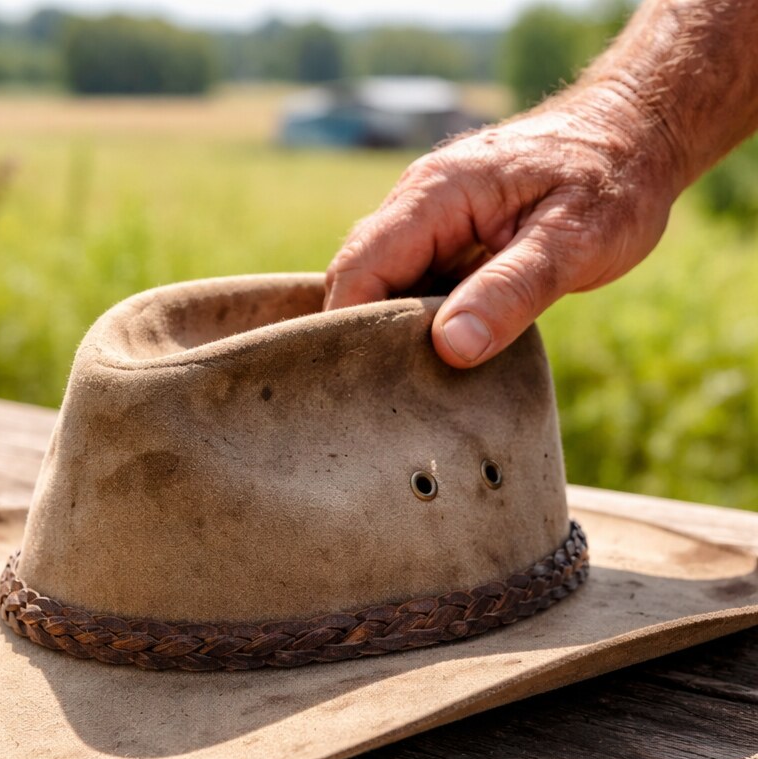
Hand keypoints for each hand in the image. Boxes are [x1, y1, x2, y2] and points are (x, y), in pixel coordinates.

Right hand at [324, 91, 679, 367]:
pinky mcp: (444, 237)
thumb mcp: (576, 239)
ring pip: (380, 284)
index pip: (359, 269)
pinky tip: (441, 355)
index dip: (351, 328)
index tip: (368, 385)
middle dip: (363, 336)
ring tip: (413, 384)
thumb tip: (452, 347)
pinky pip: (410, 284)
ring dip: (391, 332)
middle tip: (389, 397)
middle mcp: (417, 201)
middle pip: (358, 278)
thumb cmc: (614, 180)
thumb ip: (512, 291)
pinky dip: (416, 322)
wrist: (637, 132)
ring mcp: (428, 219)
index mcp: (436, 194)